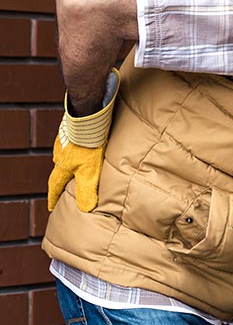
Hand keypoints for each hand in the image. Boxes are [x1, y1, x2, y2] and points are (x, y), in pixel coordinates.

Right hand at [47, 69, 119, 211]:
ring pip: (64, 154)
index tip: (51, 207)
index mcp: (62, 165)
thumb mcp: (90, 171)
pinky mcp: (73, 128)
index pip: (55, 186)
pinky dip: (77, 147)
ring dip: (69, 161)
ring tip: (78, 165)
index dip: (53, 197)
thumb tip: (85, 209)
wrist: (89, 115)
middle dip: (62, 178)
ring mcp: (65, 139)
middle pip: (59, 169)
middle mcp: (60, 153)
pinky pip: (73, 142)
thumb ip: (87, 190)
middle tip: (65, 185)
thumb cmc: (89, 144)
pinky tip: (85, 145)